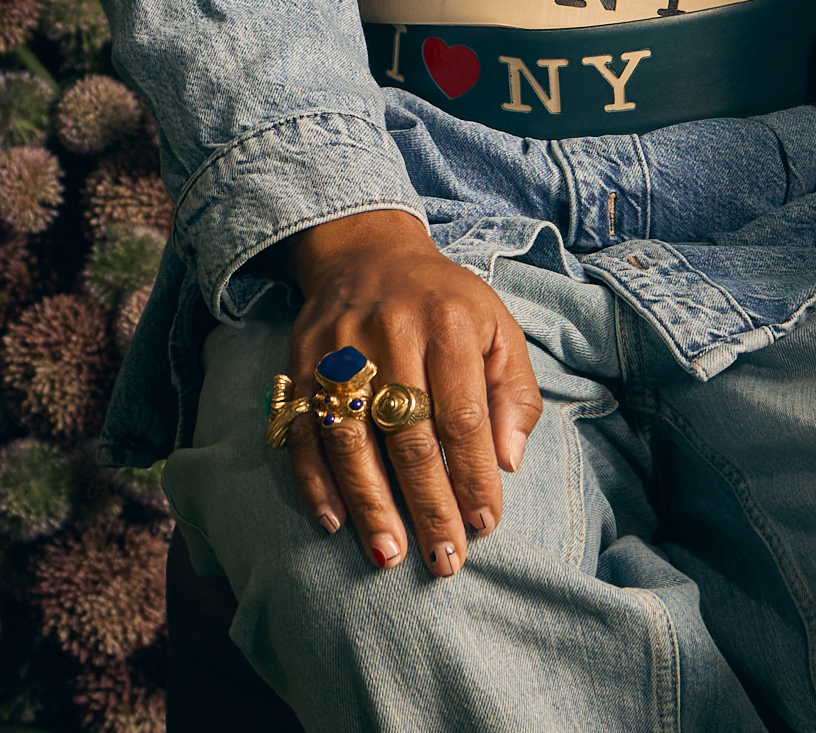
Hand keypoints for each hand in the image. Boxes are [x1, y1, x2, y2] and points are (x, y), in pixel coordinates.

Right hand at [278, 208, 543, 578]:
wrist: (368, 254)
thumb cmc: (445, 304)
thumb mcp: (497, 328)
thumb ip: (514, 391)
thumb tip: (509, 460)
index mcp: (449, 325)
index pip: (463, 415)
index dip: (473, 475)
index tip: (485, 526)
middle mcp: (393, 335)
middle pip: (409, 435)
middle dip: (428, 506)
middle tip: (443, 562)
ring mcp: (340, 350)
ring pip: (351, 439)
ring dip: (369, 503)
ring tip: (388, 556)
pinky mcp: (301, 363)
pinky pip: (301, 430)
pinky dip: (314, 480)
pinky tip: (334, 521)